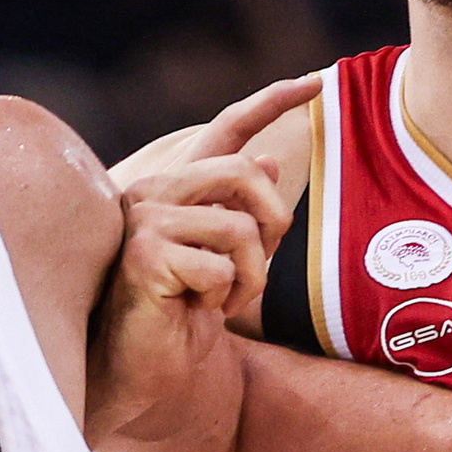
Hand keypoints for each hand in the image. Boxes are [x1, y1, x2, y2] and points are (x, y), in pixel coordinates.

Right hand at [116, 72, 316, 311]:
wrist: (136, 370)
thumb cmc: (176, 319)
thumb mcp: (223, 262)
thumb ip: (239, 214)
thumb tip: (270, 162)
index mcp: (173, 187)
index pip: (226, 128)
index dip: (272, 101)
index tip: (315, 81)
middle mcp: (153, 192)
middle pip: (245, 174)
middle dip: (273, 224)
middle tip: (260, 266)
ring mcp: (143, 220)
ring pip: (240, 228)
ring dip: (250, 277)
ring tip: (225, 302)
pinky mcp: (144, 256)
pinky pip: (220, 268)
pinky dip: (224, 298)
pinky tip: (197, 311)